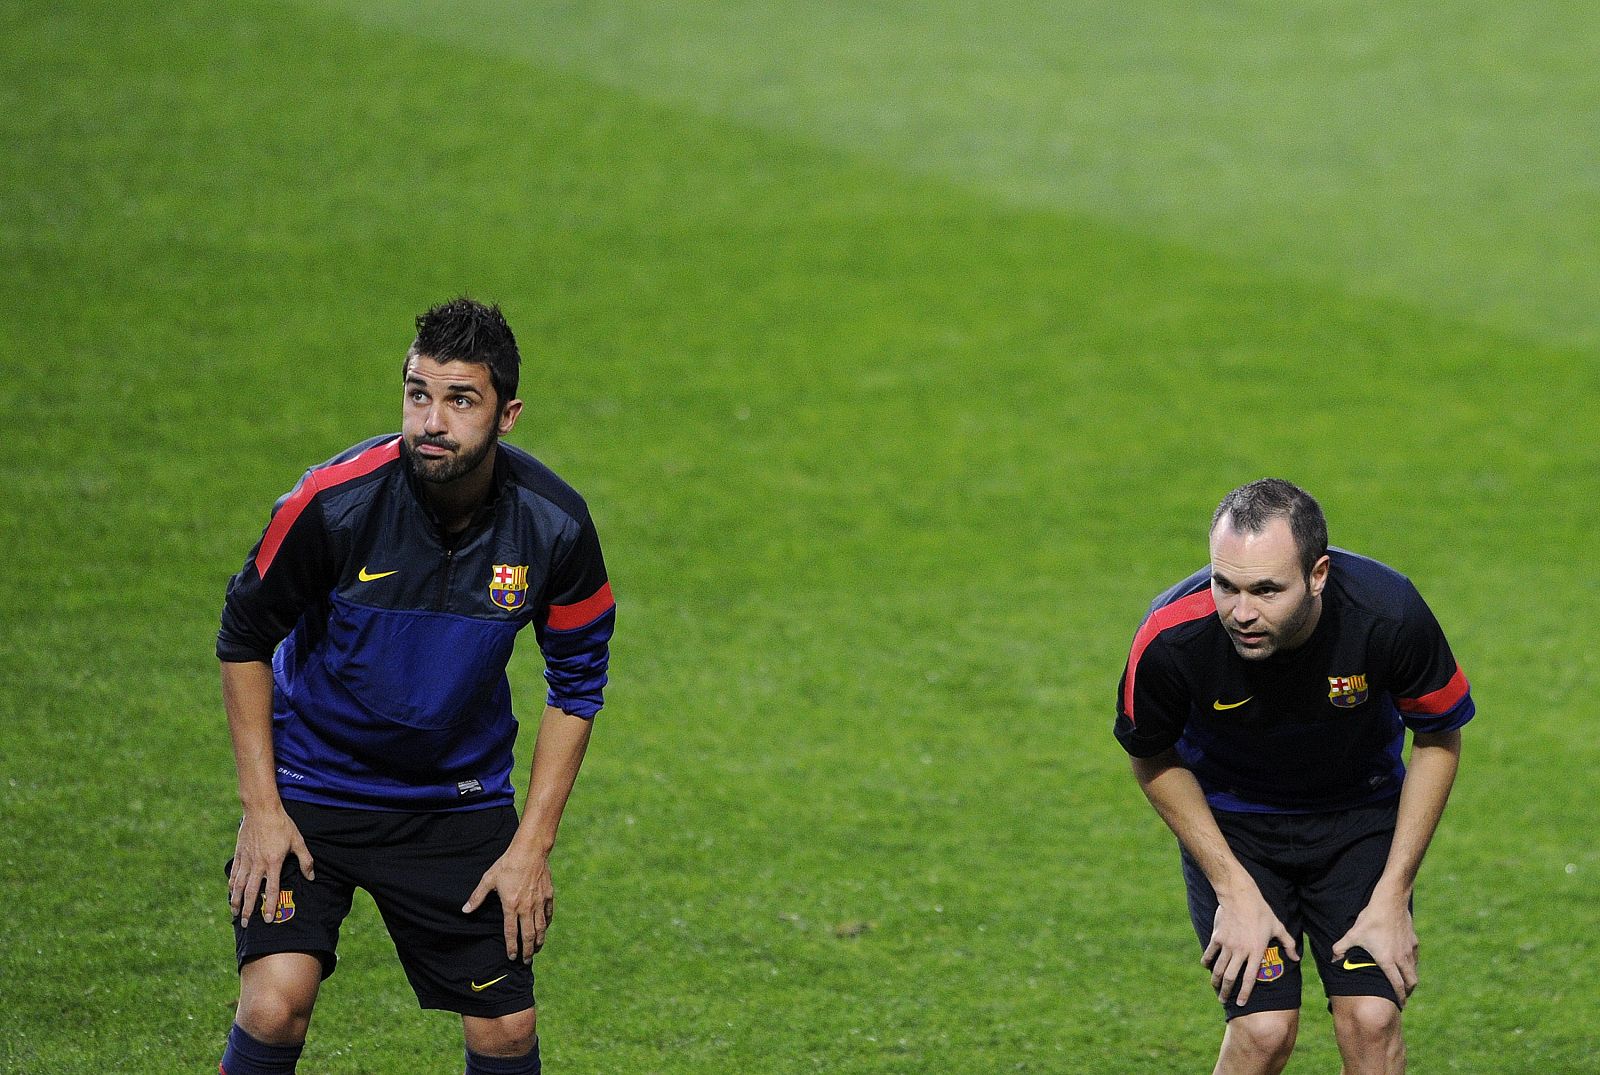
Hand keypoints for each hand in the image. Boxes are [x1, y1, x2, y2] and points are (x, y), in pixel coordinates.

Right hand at [229, 806, 313, 928]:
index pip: (272, 890)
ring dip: (236, 900)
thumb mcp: (298, 841)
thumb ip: (305, 860)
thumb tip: (311, 877)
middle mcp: (258, 864)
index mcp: (273, 863)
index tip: (267, 919)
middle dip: (248, 910)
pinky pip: (234, 873)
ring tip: (235, 913)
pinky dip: (232, 884)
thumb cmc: (282, 825)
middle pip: (252, 892)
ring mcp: (246, 860)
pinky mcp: (239, 854)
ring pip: (239, 885)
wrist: (262, 809)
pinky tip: (231, 892)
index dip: (270, 906)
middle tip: (246, 923)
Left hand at [463, 844, 552, 961]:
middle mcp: (526, 907)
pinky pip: (548, 914)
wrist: (530, 851)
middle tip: (526, 961)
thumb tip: (465, 910)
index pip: (511, 933)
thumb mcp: (488, 879)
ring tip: (536, 950)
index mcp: (511, 906)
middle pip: (528, 935)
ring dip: (538, 941)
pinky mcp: (548, 895)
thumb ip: (477, 897)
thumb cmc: (507, 864)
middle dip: (527, 950)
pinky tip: (545, 928)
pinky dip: (546, 923)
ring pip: (541, 927)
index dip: (511, 947)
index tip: (511, 957)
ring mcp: (539, 902)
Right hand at [1203, 883, 1299, 1006]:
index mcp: (1256, 951)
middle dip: (1226, 992)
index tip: (1241, 1004)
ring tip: (1215, 987)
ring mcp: (1227, 945)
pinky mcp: (1217, 937)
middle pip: (1230, 978)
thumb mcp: (1278, 927)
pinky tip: (1206, 967)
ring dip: (1215, 981)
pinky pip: (1210, 953)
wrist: (1240, 896)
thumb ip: (1289, 944)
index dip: (1245, 993)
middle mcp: (1240, 951)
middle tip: (1223, 1000)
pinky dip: (1207, 962)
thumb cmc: (1262, 911)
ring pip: (1218, 968)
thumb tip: (1297, 958)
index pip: (1249, 979)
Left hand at [1333, 896, 1416, 1007]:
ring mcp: (1410, 950)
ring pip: (1414, 971)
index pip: (1397, 985)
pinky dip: (1412, 965)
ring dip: (1410, 979)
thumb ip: (1341, 948)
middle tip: (1402, 996)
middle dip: (1407, 992)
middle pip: (1411, 982)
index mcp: (1388, 961)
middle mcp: (1402, 958)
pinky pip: (1415, 958)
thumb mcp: (1353, 934)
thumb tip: (1332, 959)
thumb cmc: (1370, 919)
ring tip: (1404, 982)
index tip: (1400, 1005)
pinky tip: (1405, 963)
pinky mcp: (1414, 941)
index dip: (1399, 997)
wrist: (1390, 902)